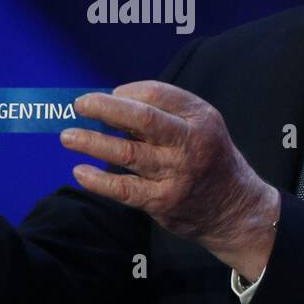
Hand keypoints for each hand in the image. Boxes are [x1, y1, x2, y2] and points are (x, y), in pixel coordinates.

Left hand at [60, 81, 278, 277]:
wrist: (235, 210)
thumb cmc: (210, 159)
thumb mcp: (201, 127)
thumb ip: (165, 114)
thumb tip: (115, 104)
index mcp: (200, 118)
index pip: (157, 95)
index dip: (127, 92)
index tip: (108, 95)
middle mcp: (190, 144)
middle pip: (143, 119)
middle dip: (106, 108)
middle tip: (80, 104)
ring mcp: (176, 174)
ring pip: (128, 153)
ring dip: (93, 143)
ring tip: (68, 136)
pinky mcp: (163, 202)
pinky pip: (125, 189)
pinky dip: (100, 181)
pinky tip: (80, 172)